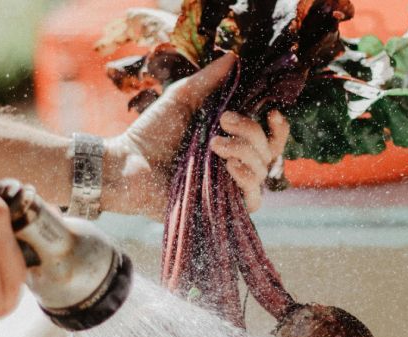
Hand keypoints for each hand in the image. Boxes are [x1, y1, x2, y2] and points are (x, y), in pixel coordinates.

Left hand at [104, 53, 288, 216]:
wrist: (130, 165)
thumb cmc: (152, 134)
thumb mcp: (181, 99)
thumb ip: (208, 80)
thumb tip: (234, 57)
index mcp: (231, 141)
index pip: (268, 138)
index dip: (277, 127)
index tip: (270, 112)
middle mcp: (236, 164)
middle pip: (268, 152)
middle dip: (252, 132)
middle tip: (225, 120)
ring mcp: (230, 187)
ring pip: (263, 172)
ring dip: (245, 151)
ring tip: (215, 143)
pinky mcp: (224, 208)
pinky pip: (253, 199)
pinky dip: (247, 179)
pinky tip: (230, 166)